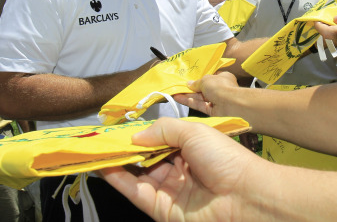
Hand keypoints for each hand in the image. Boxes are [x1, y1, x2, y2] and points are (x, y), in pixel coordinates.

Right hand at [100, 118, 263, 221]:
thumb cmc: (224, 157)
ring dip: (116, 163)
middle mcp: (179, 170)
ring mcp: (170, 190)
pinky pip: (136, 192)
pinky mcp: (161, 209)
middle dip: (125, 149)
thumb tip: (135, 136)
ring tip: (94, 149)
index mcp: (191, 149)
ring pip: (137, 175)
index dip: (141, 135)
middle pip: (146, 159)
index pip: (160, 141)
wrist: (242, 194)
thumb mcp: (193, 132)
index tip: (120, 127)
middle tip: (100, 138)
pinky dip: (118, 180)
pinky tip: (102, 165)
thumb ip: (163, 130)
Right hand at [174, 72, 238, 115]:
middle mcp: (220, 88)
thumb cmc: (220, 86)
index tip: (189, 79)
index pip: (210, 77)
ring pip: (200, 98)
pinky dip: (190, 102)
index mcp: (222, 77)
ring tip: (175, 93)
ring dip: (188, 95)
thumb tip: (189, 84)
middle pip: (203, 88)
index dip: (200, 78)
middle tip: (178, 87)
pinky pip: (199, 105)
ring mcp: (216, 100)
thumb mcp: (205, 80)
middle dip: (191, 88)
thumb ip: (196, 83)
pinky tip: (179, 99)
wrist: (231, 102)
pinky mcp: (212, 110)